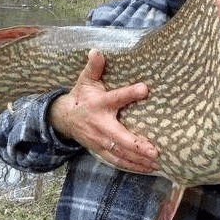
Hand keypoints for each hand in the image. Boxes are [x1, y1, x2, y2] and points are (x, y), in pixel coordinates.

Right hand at [48, 49, 158, 172]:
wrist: (63, 118)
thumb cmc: (82, 96)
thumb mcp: (86, 80)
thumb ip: (94, 67)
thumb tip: (96, 50)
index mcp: (98, 104)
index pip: (115, 98)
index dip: (129, 93)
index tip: (145, 88)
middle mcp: (99, 125)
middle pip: (119, 138)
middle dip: (137, 146)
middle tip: (155, 151)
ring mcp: (99, 141)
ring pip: (120, 154)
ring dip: (138, 161)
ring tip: (156, 164)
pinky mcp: (100, 150)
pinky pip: (117, 161)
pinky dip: (132, 166)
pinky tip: (147, 169)